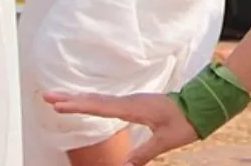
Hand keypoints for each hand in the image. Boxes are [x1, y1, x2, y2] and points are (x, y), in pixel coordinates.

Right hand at [41, 90, 195, 163]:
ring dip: (78, 98)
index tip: (59, 104)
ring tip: (57, 98)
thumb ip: (144, 154)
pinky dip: (92, 102)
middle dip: (71, 99)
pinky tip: (84, 102)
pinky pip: (107, 102)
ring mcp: (131, 101)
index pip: (101, 106)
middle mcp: (130, 101)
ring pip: (99, 99)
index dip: (79, 106)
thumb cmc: (186, 121)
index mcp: (134, 107)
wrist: (202, 105)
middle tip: (47, 96)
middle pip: (95, 100)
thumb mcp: (166, 140)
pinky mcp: (134, 104)